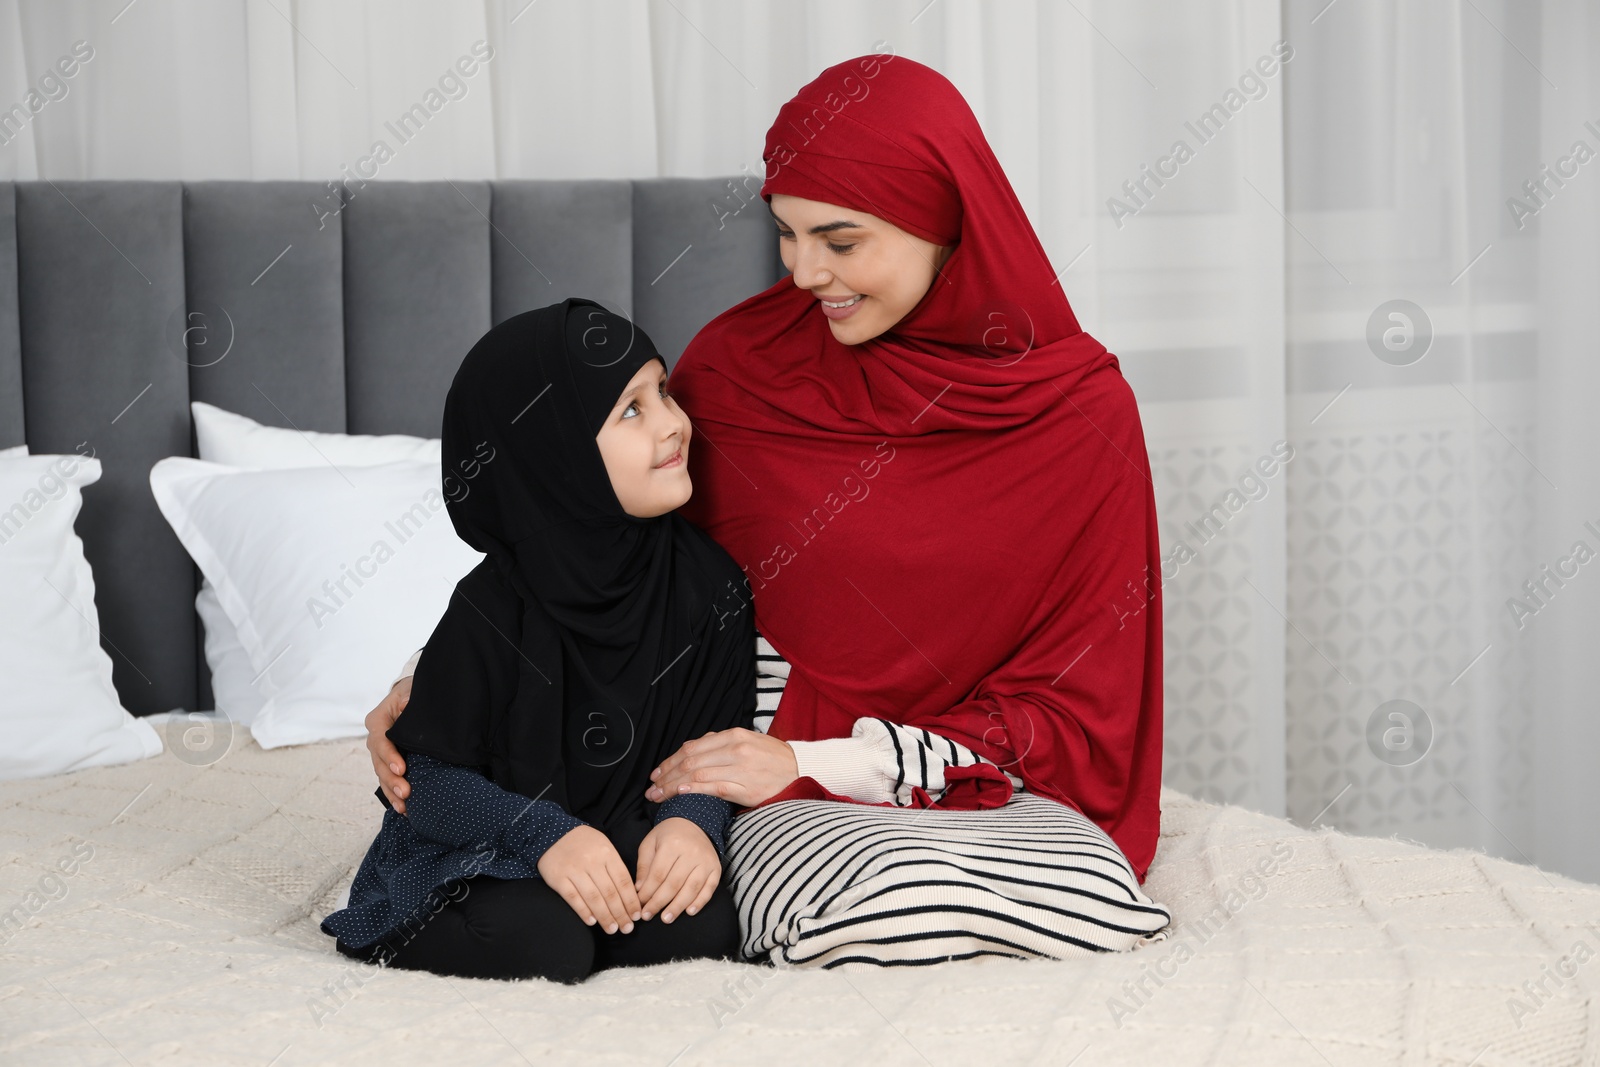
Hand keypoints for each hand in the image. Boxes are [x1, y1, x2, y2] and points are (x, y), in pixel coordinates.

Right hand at [367, 677, 411, 813]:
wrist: (416, 697)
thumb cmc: (414, 692)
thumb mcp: (411, 691)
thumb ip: (409, 699)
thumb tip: (407, 707)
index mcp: (378, 720)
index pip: (380, 740)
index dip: (389, 755)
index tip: (402, 768)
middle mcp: (376, 738)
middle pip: (379, 762)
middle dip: (392, 779)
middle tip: (406, 793)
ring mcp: (382, 752)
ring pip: (383, 775)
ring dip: (392, 791)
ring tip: (404, 807)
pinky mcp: (391, 762)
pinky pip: (389, 780)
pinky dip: (395, 794)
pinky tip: (404, 808)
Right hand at [537, 825, 642, 934]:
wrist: (551, 833)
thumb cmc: (584, 843)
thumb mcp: (604, 847)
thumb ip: (615, 867)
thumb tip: (630, 893)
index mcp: (607, 854)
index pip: (623, 881)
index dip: (631, 901)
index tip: (636, 916)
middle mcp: (592, 862)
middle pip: (610, 893)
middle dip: (621, 913)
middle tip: (627, 928)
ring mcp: (574, 870)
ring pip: (593, 898)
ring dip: (605, 917)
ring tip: (612, 930)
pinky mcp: (558, 878)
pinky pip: (573, 898)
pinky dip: (583, 911)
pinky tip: (592, 922)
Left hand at [634, 817, 720, 923]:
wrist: (693, 822)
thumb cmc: (667, 835)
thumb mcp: (650, 844)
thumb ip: (643, 866)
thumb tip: (639, 890)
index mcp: (672, 844)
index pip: (657, 875)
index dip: (647, 893)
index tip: (639, 906)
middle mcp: (691, 852)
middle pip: (673, 884)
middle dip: (659, 903)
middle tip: (649, 916)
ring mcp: (705, 861)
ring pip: (691, 888)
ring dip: (678, 906)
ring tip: (666, 918)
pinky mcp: (716, 868)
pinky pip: (710, 888)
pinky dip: (700, 902)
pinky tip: (689, 912)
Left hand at [644, 727, 798, 807]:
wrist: (801, 769)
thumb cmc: (772, 758)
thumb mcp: (747, 742)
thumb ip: (720, 745)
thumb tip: (692, 751)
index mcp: (732, 736)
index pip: (692, 748)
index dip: (670, 761)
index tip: (657, 773)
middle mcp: (734, 749)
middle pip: (690, 761)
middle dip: (667, 775)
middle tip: (652, 788)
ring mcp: (740, 768)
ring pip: (698, 774)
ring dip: (674, 786)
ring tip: (659, 795)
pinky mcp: (747, 787)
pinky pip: (715, 787)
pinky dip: (695, 790)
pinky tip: (681, 794)